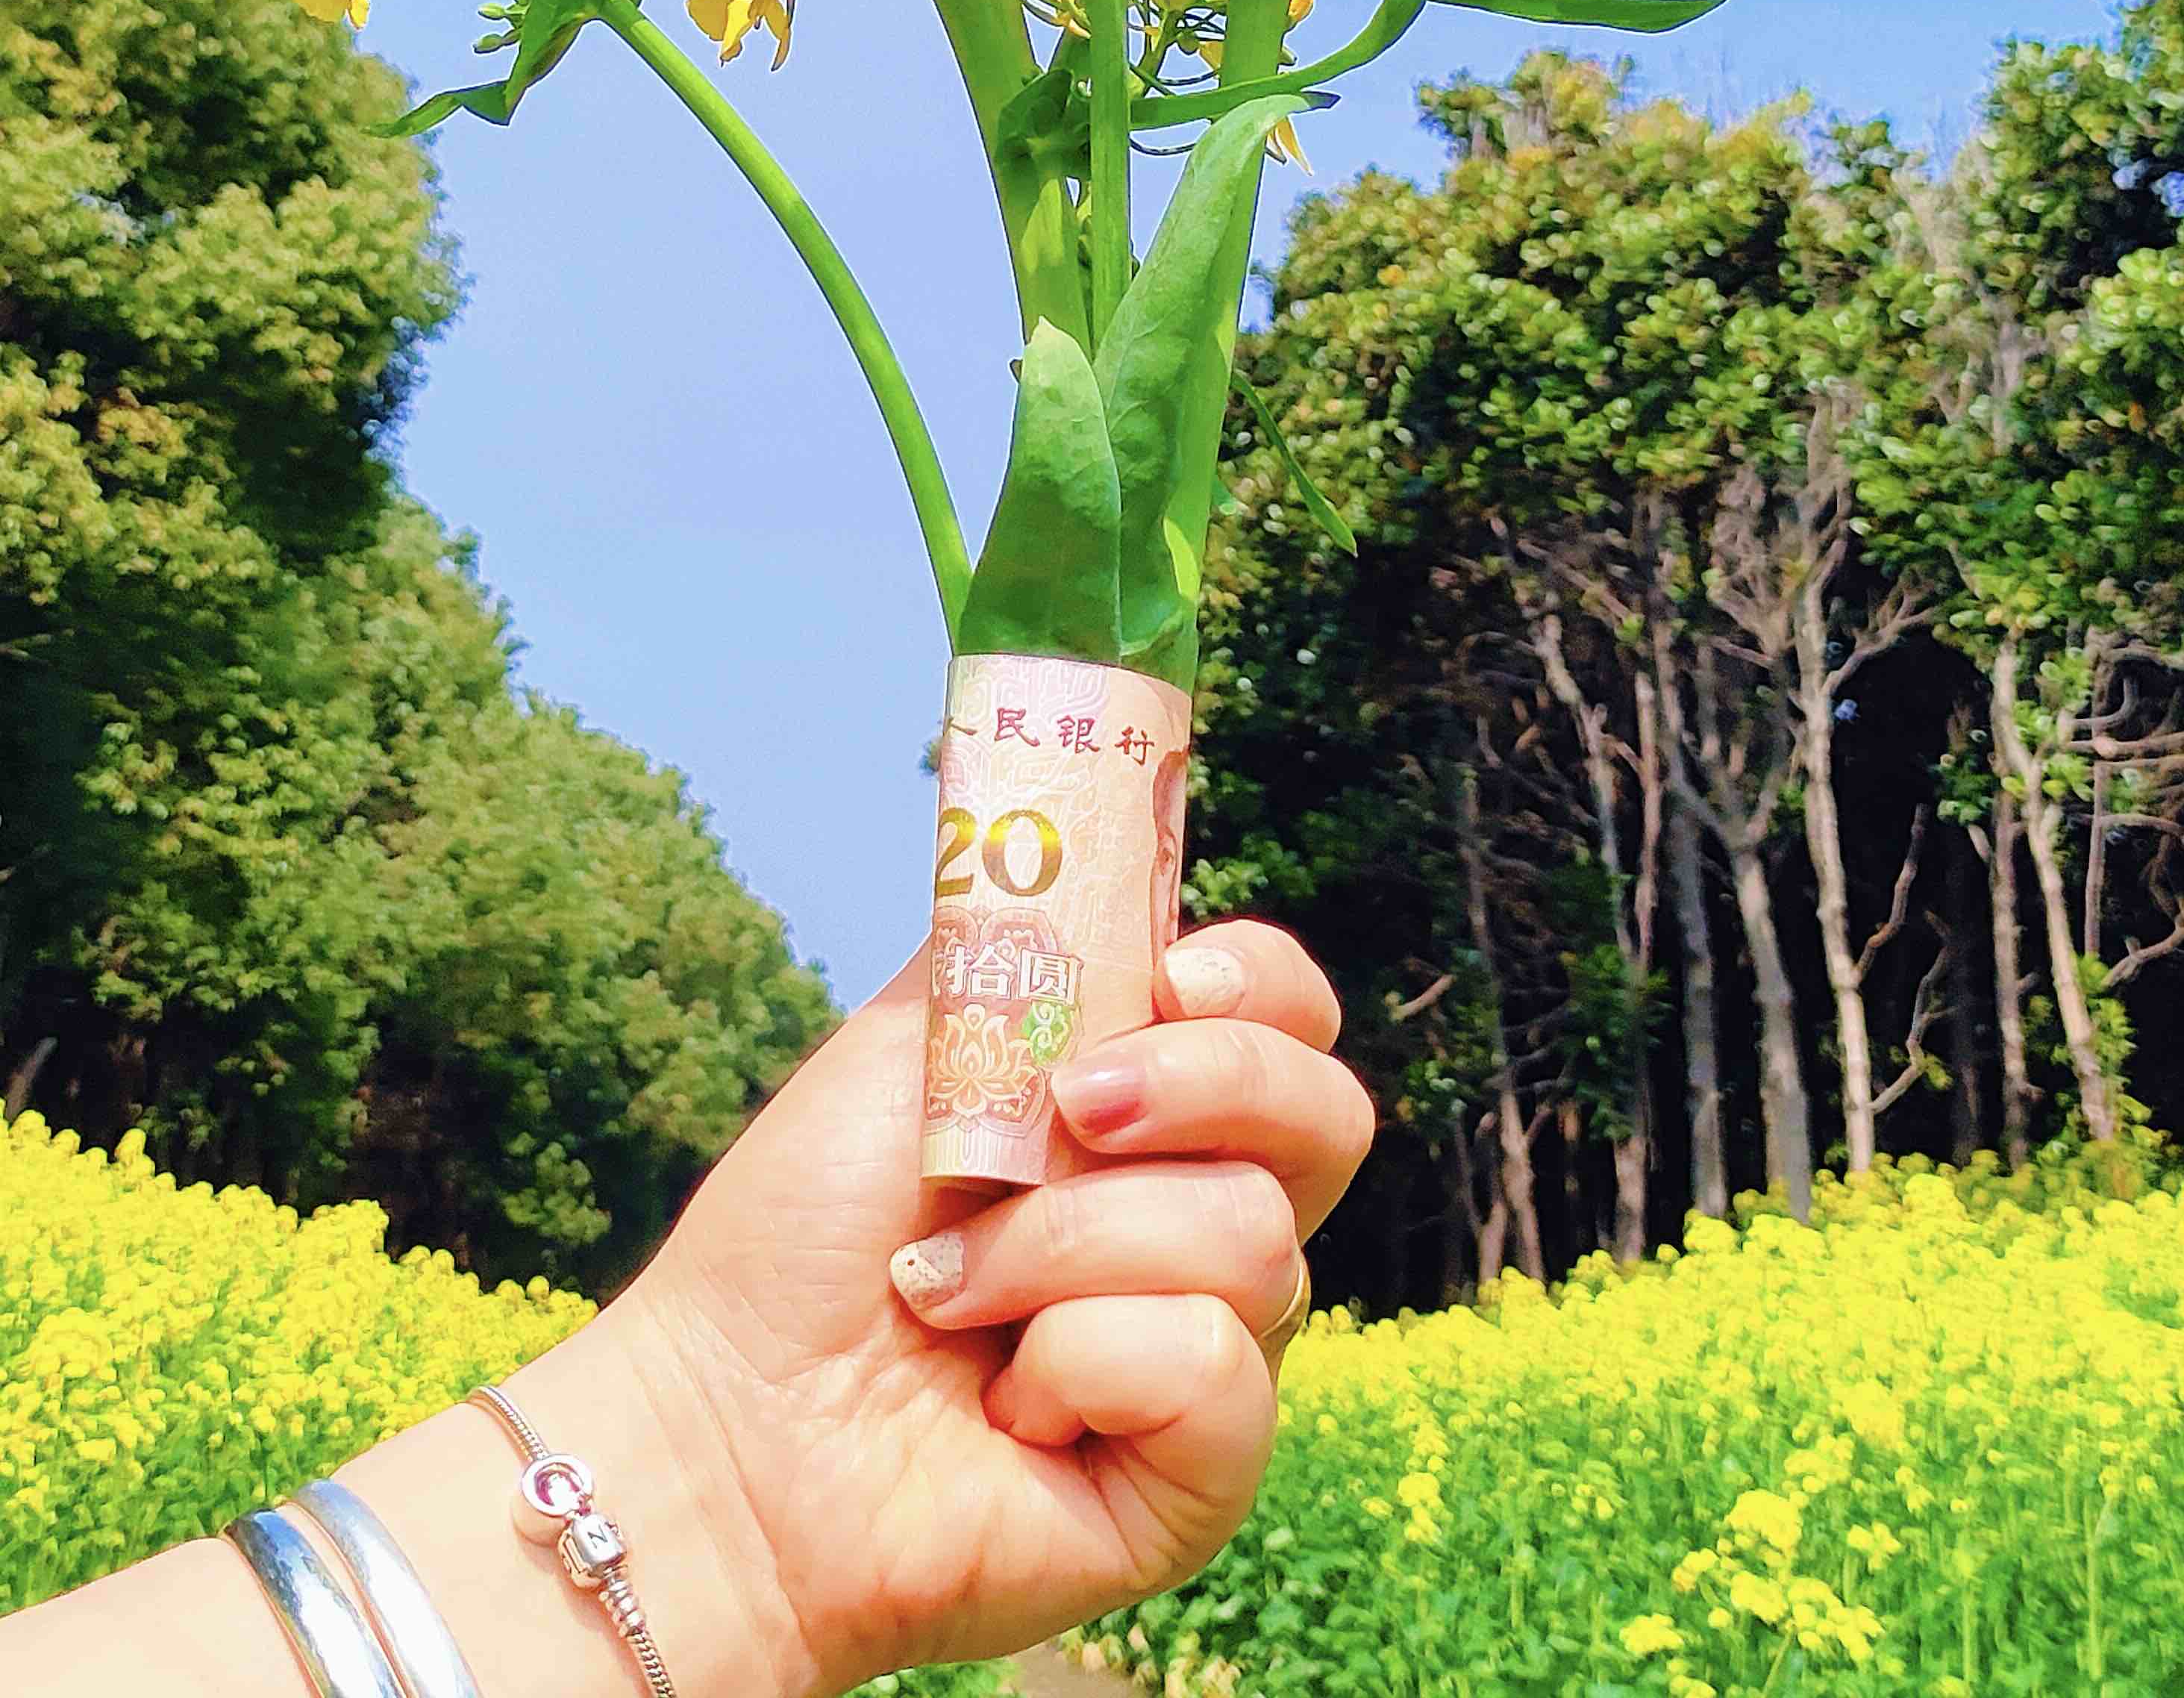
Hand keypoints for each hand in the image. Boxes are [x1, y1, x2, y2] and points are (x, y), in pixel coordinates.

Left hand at [619, 923, 1371, 1697]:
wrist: (730, 1420)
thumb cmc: (804, 1237)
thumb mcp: (912, 1043)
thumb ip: (1019, 941)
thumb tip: (1066, 826)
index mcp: (1151, 1119)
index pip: (1293, 1022)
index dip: (1263, 987)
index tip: (1170, 980)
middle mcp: (1204, 1230)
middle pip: (1331, 1117)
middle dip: (1202, 1086)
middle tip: (1067, 1113)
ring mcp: (1212, 1356)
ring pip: (1250, 1237)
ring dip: (1063, 1246)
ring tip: (952, 1292)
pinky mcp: (1201, 1480)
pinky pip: (1214, 1368)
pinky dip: (1084, 1363)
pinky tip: (1010, 1409)